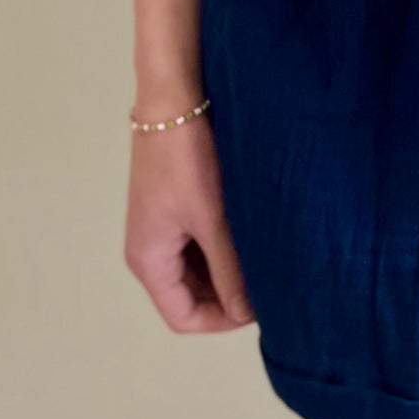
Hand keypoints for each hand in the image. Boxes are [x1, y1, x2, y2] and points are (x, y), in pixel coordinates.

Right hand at [124, 108, 254, 331]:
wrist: (175, 98)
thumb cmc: (188, 160)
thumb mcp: (212, 220)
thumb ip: (229, 271)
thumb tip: (245, 313)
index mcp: (149, 261)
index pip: (184, 317)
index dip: (222, 320)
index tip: (260, 305)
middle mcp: (150, 249)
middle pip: (190, 294)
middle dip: (227, 294)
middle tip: (269, 280)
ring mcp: (161, 226)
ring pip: (197, 268)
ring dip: (227, 268)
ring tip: (265, 257)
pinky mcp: (174, 205)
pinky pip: (198, 241)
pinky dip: (222, 246)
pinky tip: (251, 233)